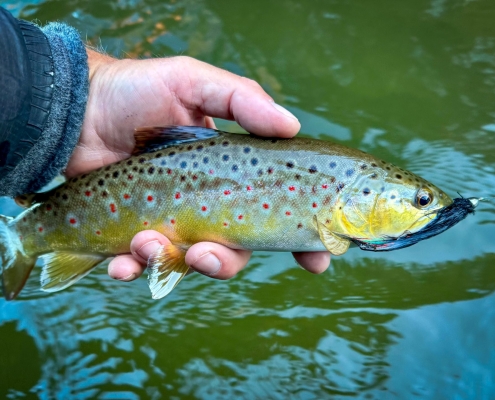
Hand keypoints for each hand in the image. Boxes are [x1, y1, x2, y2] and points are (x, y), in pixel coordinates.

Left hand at [68, 49, 329, 281]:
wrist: (78, 108)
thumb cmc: (138, 90)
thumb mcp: (194, 82)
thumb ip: (242, 100)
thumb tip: (292, 125)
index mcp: (230, 174)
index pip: (272, 212)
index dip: (298, 239)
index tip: (315, 259)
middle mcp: (206, 203)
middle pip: (232, 250)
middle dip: (223, 262)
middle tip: (204, 253)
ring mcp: (170, 221)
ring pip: (187, 263)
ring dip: (172, 264)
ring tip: (147, 243)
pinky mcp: (133, 233)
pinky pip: (141, 265)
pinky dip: (133, 269)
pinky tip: (121, 263)